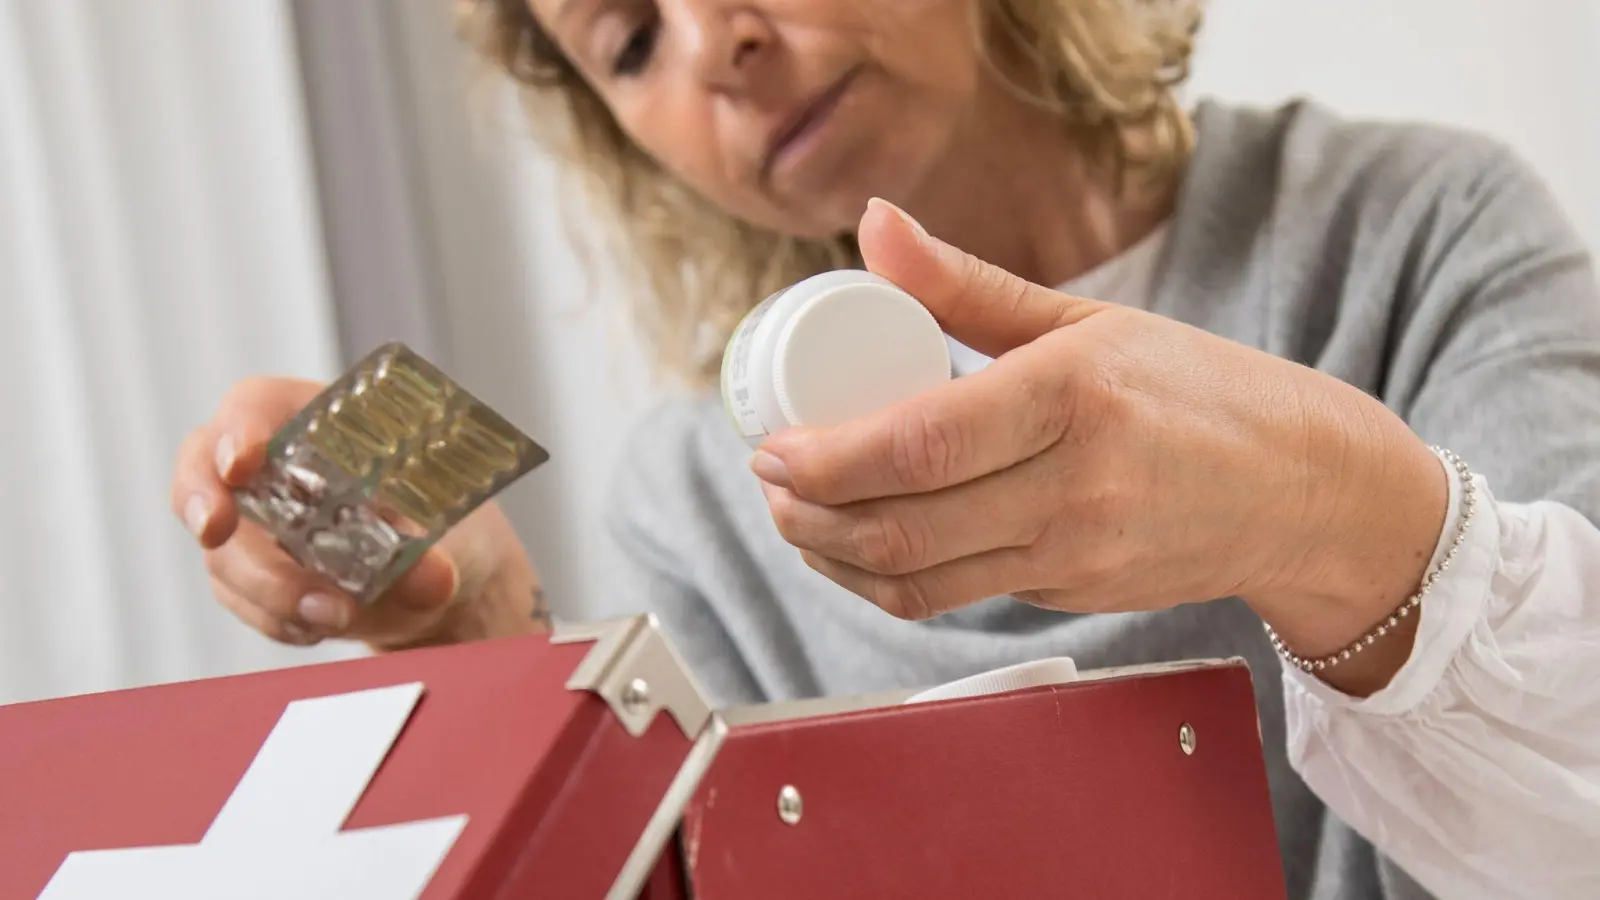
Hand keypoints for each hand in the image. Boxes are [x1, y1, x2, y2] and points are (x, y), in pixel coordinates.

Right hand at [170, 377, 541, 651]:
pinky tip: (321, 627)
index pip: (257, 405)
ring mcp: (254, 523)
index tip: (241, 462)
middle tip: (218, 533)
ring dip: (268, 589)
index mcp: (319, 424)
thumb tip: (431, 576)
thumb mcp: (448, 534)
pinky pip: (241, 600)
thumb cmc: (439, 526)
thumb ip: (431, 555)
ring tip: (334, 615)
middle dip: (203, 502)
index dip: (238, 427)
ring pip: (223, 551)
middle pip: (204, 468)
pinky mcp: (252, 576)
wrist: (439, 579)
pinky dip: (278, 619)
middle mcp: (272, 467)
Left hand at [755, 200, 1447, 693]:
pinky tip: (859, 548)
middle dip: (807, 515)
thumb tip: (874, 226)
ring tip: (796, 520)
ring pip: (915, 578)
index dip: (825, 458)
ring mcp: (1073, 556)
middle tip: (768, 484)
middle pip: (900, 525)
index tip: (772, 447)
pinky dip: (888, 580)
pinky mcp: (1070, 597)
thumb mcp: (1086, 319)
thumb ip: (964, 284)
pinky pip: (954, 597)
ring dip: (833, 558)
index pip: (918, 443)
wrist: (1305, 490)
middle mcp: (1073, 487)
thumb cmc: (1200, 391)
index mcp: (1072, 397)